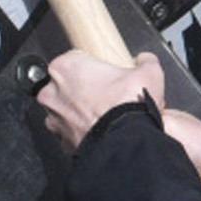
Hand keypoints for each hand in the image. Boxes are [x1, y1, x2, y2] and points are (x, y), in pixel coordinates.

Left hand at [38, 49, 161, 151]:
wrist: (124, 141)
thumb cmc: (126, 105)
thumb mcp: (148, 73)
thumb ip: (144, 62)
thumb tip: (144, 62)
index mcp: (66, 67)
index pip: (76, 59)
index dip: (95, 66)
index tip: (108, 74)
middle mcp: (52, 92)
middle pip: (68, 85)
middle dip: (87, 90)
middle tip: (111, 95)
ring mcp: (54, 118)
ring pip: (68, 110)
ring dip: (84, 112)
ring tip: (110, 116)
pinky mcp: (61, 140)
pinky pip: (73, 132)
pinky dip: (85, 131)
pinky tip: (105, 130)